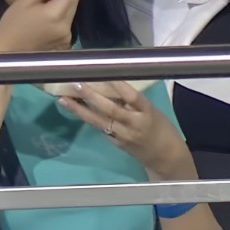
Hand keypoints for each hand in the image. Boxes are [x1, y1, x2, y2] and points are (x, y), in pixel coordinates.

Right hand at [0, 0, 82, 52]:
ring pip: (71, 12)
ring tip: (40, 13)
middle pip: (75, 0)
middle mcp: (66, 26)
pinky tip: (43, 24)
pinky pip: (66, 24)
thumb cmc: (11, 24)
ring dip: (60, 8)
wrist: (6, 53)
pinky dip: (58, 20)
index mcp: (56, 14)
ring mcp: (67, 37)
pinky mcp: (65, 44)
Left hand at [58, 81, 192, 179]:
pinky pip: (99, 128)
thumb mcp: (151, 110)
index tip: (102, 72)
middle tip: (75, 83)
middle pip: (111, 109)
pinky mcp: (115, 143)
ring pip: (99, 121)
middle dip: (92, 96)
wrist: (166, 157)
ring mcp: (123, 135)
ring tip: (63, 99)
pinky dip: (86, 118)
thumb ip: (131, 101)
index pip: (132, 96)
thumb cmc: (160, 127)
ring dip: (80, 110)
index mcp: (148, 112)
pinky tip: (73, 109)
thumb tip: (107, 83)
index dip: (117, 85)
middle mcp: (134, 124)